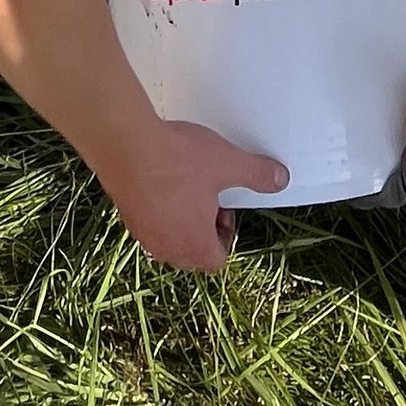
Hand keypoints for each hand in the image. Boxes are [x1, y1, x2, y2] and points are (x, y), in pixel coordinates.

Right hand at [105, 118, 290, 270]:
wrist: (126, 145)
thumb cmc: (177, 159)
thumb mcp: (229, 163)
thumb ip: (257, 175)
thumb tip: (280, 179)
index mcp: (194, 244)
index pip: (216, 260)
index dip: (225, 235)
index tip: (223, 207)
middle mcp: (166, 247)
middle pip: (191, 253)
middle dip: (203, 230)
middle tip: (206, 197)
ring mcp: (142, 233)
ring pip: (167, 239)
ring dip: (179, 220)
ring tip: (183, 185)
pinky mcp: (125, 215)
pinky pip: (147, 223)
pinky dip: (157, 209)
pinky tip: (159, 178)